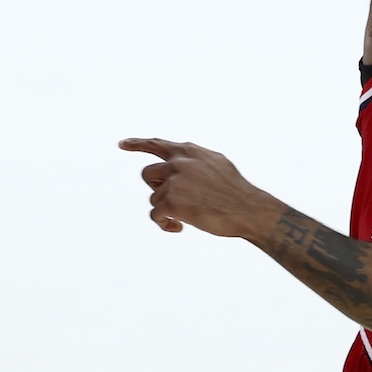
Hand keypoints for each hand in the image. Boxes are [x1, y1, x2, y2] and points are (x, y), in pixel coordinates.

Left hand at [119, 138, 281, 238]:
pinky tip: (180, 227)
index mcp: (191, 152)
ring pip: (153, 197)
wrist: (249, 210)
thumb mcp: (218, 165)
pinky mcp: (170, 202)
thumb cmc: (236, 192)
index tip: (122, 144)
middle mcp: (180, 163)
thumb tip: (176, 163)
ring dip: (166, 209)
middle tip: (173, 200)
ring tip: (186, 216)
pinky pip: (155, 215)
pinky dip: (165, 223)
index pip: (157, 145)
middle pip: (148, 174)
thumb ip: (196, 161)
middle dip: (157, 188)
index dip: (137, 144)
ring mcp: (174, 181)